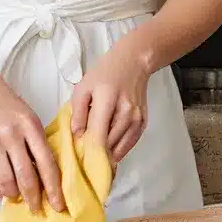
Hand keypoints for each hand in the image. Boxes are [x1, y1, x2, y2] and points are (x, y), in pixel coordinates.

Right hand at [0, 70, 63, 213]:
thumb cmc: (9, 104)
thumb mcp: (29, 117)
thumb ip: (37, 142)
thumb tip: (45, 175)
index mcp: (30, 126)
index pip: (46, 162)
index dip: (53, 187)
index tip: (59, 204)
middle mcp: (12, 135)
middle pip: (26, 175)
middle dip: (34, 198)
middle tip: (38, 210)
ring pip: (6, 180)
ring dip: (13, 195)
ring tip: (18, 200)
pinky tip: (0, 194)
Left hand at [71, 46, 149, 165]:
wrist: (132, 63)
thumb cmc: (105, 73)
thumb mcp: (84, 86)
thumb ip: (78, 111)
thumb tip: (77, 135)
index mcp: (107, 100)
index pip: (98, 134)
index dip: (88, 150)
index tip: (79, 157)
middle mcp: (126, 112)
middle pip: (109, 144)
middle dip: (96, 152)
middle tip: (85, 155)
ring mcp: (137, 118)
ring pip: (120, 147)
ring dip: (108, 153)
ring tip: (96, 154)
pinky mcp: (143, 122)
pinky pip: (130, 144)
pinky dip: (120, 149)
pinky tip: (111, 150)